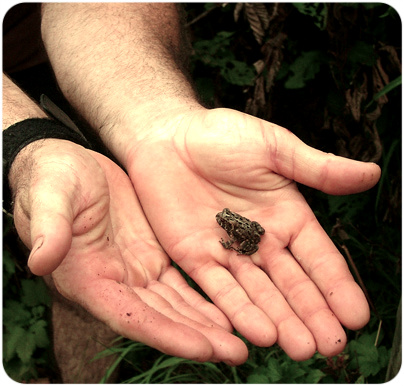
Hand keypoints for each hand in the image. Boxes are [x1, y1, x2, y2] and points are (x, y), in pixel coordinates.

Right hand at [10, 139, 247, 364]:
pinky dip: (206, 296)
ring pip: (178, 304)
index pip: (131, 315)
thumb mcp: (50, 194)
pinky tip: (231, 305)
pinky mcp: (153, 255)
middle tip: (239, 352)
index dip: (166, 333)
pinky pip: (183, 281)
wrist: (73, 168)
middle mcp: (116, 283)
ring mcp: (137, 270)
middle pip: (162, 318)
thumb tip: (42, 259)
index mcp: (89, 276)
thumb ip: (49, 225)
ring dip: (209, 322)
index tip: (204, 348)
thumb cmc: (54, 179)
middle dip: (199, 337)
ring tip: (244, 336)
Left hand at [123, 107, 380, 359]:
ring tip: (300, 348)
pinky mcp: (195, 257)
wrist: (169, 136)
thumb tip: (371, 174)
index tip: (356, 315)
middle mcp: (260, 240)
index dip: (336, 285)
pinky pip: (219, 288)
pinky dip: (237, 310)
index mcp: (285, 215)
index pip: (317, 257)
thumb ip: (317, 168)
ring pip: (258, 293)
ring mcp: (227, 251)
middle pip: (290, 283)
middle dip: (311, 314)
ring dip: (279, 320)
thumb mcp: (274, 147)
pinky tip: (258, 333)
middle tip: (330, 346)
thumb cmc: (222, 135)